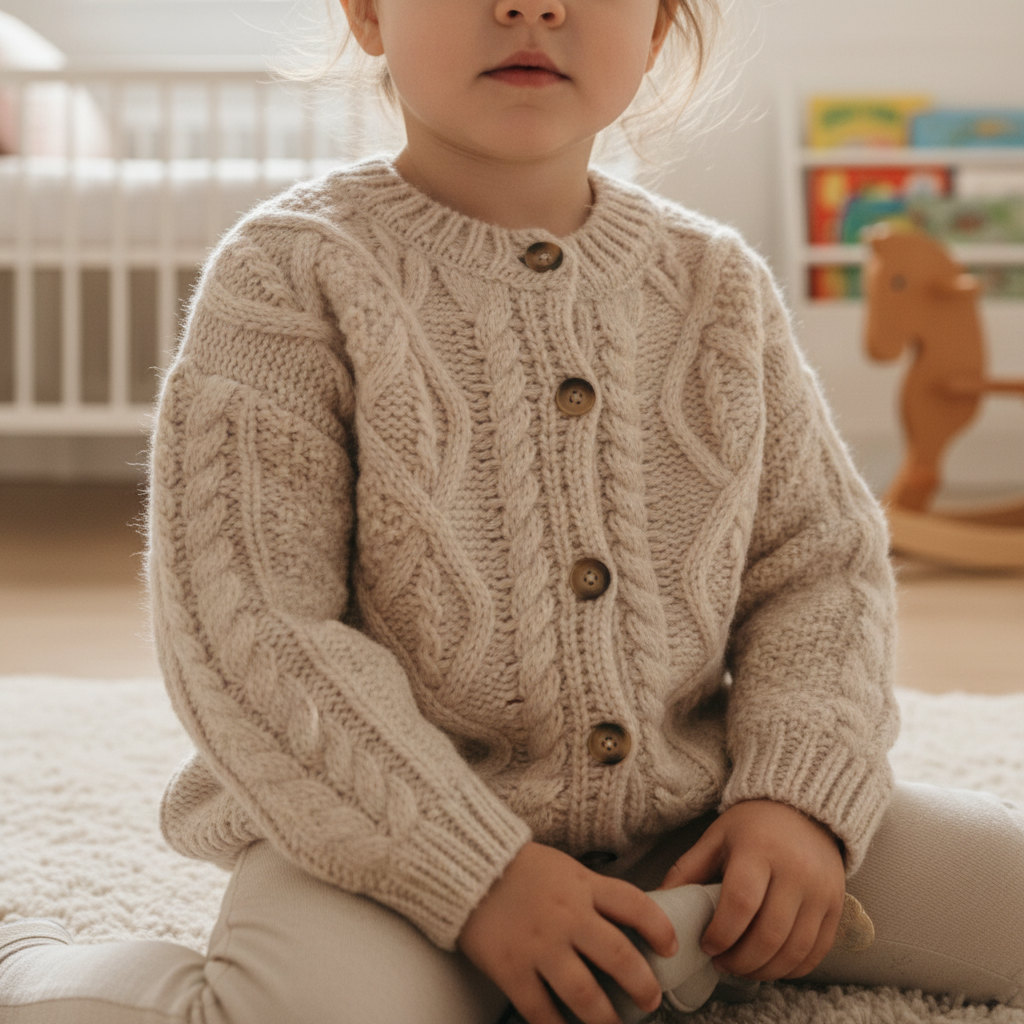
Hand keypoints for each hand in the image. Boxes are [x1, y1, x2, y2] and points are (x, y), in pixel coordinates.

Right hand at [457, 841, 678, 1023]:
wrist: (467, 868)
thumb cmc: (519, 869)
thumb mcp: (565, 869)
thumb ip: (593, 894)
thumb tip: (626, 923)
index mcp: (582, 886)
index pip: (634, 905)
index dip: (659, 928)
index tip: (670, 948)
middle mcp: (566, 916)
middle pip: (618, 956)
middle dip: (642, 985)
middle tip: (650, 1000)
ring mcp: (539, 946)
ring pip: (585, 994)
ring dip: (607, 1019)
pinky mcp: (512, 970)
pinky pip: (542, 1011)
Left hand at [657, 800, 844, 981]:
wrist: (805, 810)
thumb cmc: (752, 826)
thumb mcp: (716, 838)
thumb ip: (688, 870)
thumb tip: (659, 902)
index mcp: (759, 849)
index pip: (741, 903)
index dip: (721, 933)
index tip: (706, 945)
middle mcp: (796, 872)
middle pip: (769, 934)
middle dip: (741, 960)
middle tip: (721, 963)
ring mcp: (821, 891)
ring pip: (794, 950)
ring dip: (765, 970)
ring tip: (742, 967)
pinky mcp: (837, 907)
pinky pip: (816, 951)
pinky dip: (792, 968)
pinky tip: (770, 965)